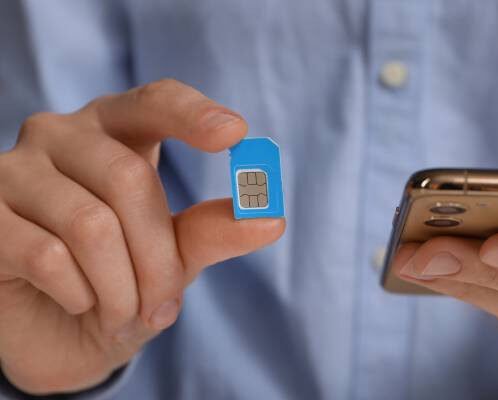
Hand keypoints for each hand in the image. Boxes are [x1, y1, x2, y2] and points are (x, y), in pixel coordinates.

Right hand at [0, 79, 284, 393]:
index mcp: (117, 131)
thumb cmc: (122, 279)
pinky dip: (80, 294)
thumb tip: (270, 219)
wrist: (60, 331)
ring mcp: (14, 170)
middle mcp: (62, 135)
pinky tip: (80, 303)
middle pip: (130, 180)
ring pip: (90, 223)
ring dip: (121, 287)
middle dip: (158, 258)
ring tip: (124, 313)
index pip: (155, 101)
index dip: (193, 114)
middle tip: (164, 305)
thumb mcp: (174, 257)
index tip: (235, 135)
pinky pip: (46, 254)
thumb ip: (213, 231)